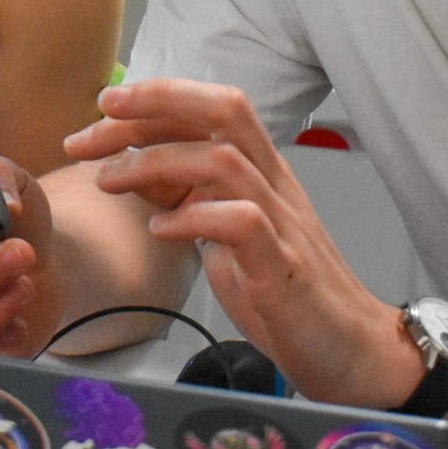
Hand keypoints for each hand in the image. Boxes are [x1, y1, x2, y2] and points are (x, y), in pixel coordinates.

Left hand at [68, 77, 418, 407]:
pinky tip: (160, 230)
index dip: (158, 99)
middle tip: (96, 122)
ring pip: (224, 162)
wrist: (352, 349)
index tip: (104, 107)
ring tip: (108, 180)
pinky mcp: (283, 267)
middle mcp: (275, 187)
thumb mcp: (227, 238)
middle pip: (224, 114)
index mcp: (262, 175)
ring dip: (156, 162)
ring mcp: (282, 224)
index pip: (213, 111)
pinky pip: (242, 223)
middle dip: (155, 106)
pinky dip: (194, 218)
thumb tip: (139, 175)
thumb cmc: (287, 294)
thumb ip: (191, 201)